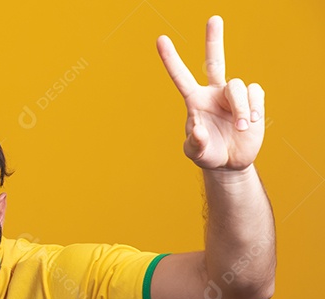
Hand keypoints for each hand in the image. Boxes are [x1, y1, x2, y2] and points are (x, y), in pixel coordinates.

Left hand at [157, 16, 264, 170]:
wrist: (230, 162)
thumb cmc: (207, 153)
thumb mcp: (195, 153)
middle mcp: (213, 93)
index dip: (171, 59)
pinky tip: (250, 122)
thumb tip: (198, 129)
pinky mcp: (253, 100)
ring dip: (239, 108)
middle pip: (215, 61)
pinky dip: (253, 108)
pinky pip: (255, 93)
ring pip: (237, 86)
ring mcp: (233, 95)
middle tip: (214, 18)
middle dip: (214, 39)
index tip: (160, 39)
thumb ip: (194, 143)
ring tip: (241, 127)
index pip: (181, 77)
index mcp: (194, 101)